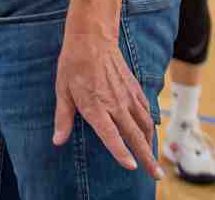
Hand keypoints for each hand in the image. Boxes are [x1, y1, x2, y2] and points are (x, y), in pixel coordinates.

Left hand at [52, 30, 160, 178]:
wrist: (92, 38)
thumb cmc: (73, 64)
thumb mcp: (62, 91)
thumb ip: (63, 118)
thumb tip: (57, 140)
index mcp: (96, 107)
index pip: (111, 135)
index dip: (121, 152)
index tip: (131, 166)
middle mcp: (115, 105)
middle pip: (135, 136)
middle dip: (146, 157)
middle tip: (156, 175)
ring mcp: (128, 97)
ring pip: (145, 125)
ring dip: (151, 144)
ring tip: (154, 160)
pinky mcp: (134, 89)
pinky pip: (146, 111)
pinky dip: (150, 125)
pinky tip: (150, 132)